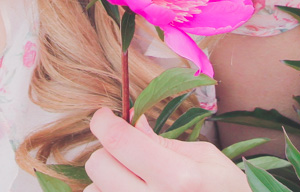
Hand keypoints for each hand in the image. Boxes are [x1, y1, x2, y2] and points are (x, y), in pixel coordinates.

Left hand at [83, 106, 250, 190]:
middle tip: (128, 149)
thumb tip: (132, 121)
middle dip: (107, 149)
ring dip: (106, 180)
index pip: (119, 140)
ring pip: (93, 191)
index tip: (105, 115)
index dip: (104, 121)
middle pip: (99, 164)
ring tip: (133, 180)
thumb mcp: (206, 160)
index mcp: (178, 178)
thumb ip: (163, 142)